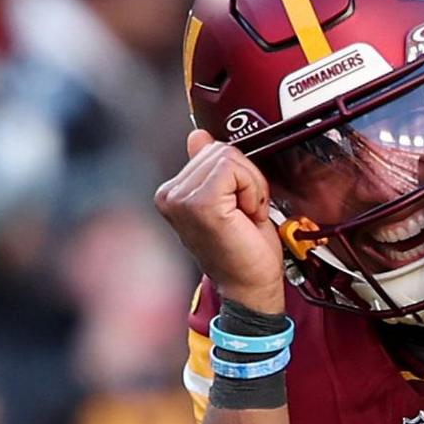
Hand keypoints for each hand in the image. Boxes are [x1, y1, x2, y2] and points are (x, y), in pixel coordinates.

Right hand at [156, 129, 285, 311]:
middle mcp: (170, 196)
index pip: (210, 150)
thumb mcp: (230, 199)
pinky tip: (246, 215)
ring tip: (244, 216)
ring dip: (250, 186)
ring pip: (228, 157)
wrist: (251, 288)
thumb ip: (212, 168)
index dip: (237, 176)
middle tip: (244, 213)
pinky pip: (234, 169)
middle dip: (245, 179)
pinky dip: (252, 190)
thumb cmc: (244, 253)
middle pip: (219, 150)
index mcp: (173, 193)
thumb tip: (198, 136)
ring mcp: (181, 200)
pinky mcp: (199, 204)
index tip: (239, 208)